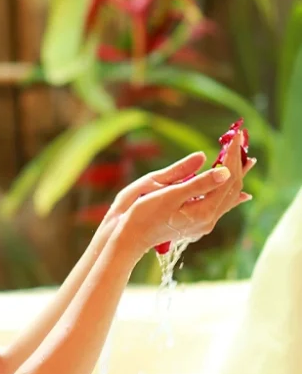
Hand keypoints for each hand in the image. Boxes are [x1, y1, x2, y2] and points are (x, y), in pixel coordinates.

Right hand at [113, 128, 253, 256]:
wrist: (128, 238)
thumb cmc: (143, 214)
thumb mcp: (169, 195)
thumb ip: (198, 183)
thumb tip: (224, 171)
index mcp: (203, 212)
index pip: (227, 178)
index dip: (232, 155)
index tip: (235, 135)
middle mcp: (208, 220)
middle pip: (232, 188)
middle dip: (237, 163)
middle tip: (241, 140)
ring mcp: (203, 223)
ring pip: (228, 197)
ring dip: (236, 176)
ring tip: (246, 160)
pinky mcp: (196, 224)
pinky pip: (220, 205)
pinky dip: (228, 192)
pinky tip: (240, 195)